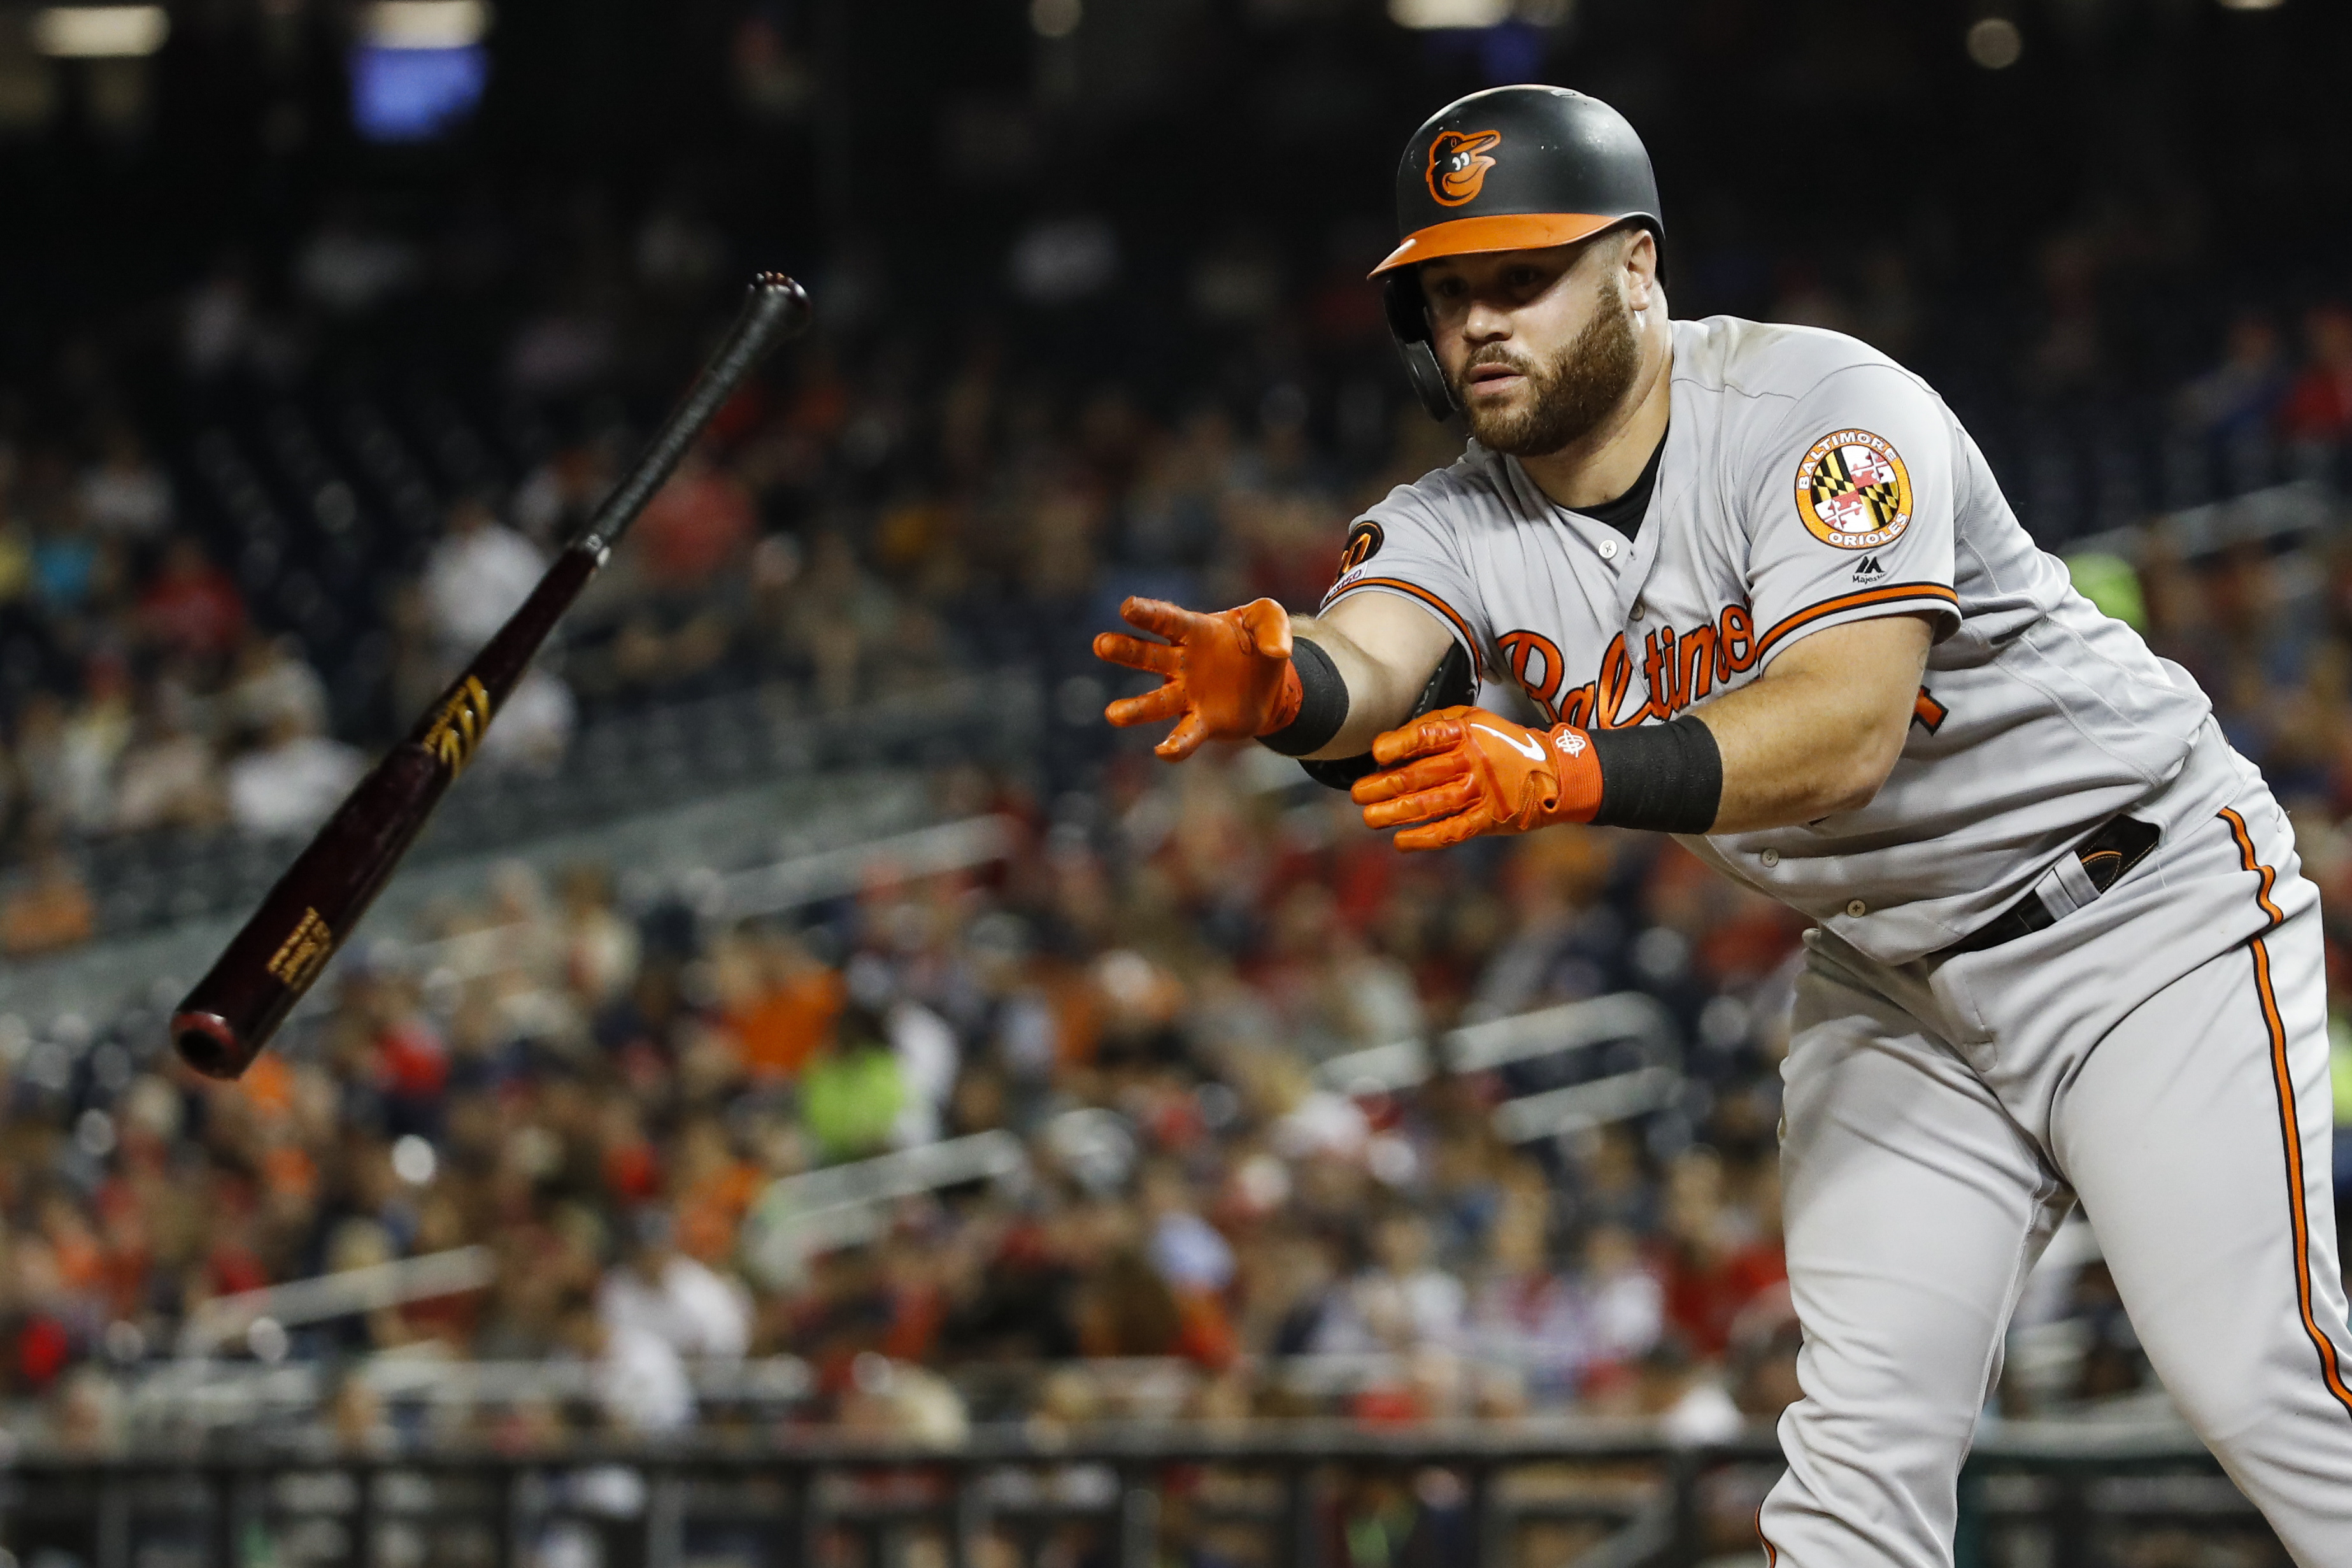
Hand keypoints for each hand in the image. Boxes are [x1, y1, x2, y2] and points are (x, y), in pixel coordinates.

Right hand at [1093, 597, 1302, 760]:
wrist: (1269, 684)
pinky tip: (1164, 752)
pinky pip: (1186, 734)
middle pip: (1149, 656)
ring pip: (1157, 701)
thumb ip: (1274, 626)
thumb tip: (1277, 652)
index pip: (1168, 619)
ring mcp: (1189, 694)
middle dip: (1126, 650)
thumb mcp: (1270, 618)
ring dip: (1135, 709)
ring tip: (1113, 715)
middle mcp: (1183, 662)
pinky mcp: (1203, 721)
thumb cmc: (1259, 642)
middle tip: (1101, 644)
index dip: (1148, 613)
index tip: (1127, 607)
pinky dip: (1176, 745)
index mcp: (1195, 631)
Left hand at [1352, 706, 1601, 850]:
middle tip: (1358, 794)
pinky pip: (1452, 831)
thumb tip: (1386, 745)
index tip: (1376, 754)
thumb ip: (1432, 727)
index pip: (1428, 736)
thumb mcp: (1473, 719)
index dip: (1400, 745)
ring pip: (1431, 804)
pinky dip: (1425, 838)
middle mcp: (1473, 760)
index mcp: (1467, 731)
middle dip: (1384, 786)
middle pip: (1421, 775)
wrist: (1553, 772)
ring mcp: (1482, 792)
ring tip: (1370, 818)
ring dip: (1396, 813)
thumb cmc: (1502, 743)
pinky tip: (1401, 841)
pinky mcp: (1489, 818)